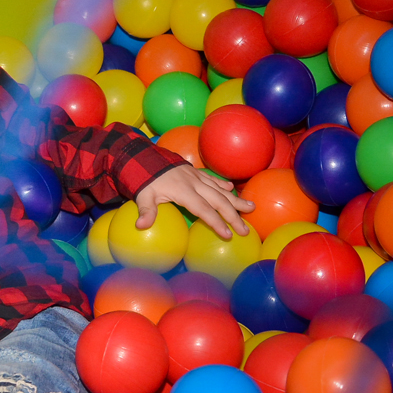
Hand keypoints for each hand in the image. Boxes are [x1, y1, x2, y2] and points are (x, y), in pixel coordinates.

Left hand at [135, 164, 254, 238]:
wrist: (145, 157)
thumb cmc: (145, 180)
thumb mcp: (143, 195)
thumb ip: (146, 211)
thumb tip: (141, 226)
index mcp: (183, 191)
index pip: (203, 209)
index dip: (216, 222)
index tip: (228, 235)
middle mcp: (194, 183)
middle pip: (218, 201)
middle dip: (233, 216)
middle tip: (245, 230)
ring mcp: (196, 176)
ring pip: (220, 189)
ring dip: (235, 200)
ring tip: (251, 208)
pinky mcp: (195, 171)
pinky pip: (212, 178)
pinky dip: (222, 183)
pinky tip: (231, 188)